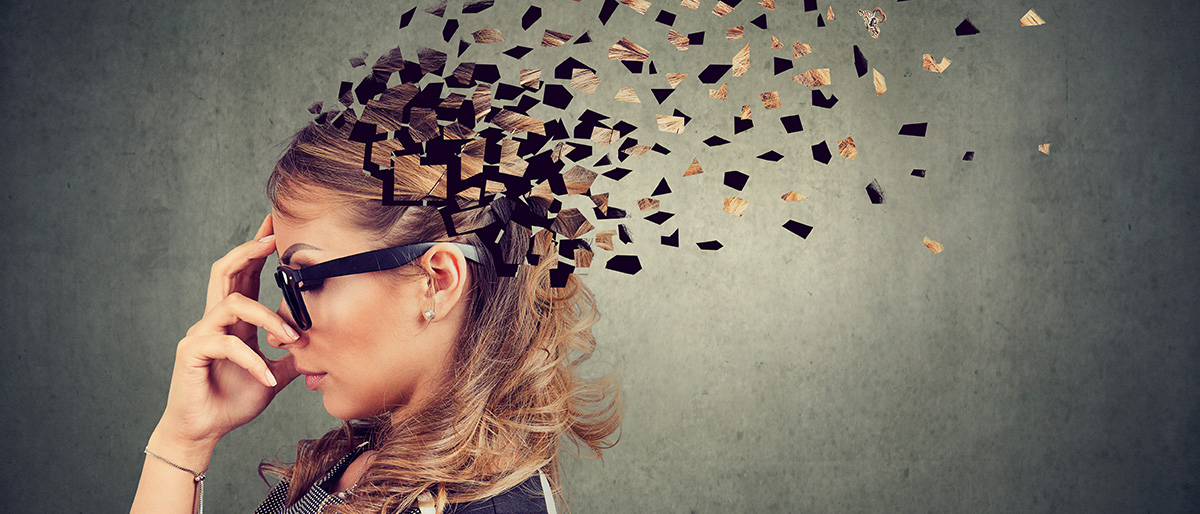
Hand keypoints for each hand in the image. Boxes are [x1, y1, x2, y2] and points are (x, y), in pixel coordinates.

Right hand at [153, 214, 301, 451]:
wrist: (204, 430)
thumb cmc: (233, 401)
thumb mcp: (273, 374)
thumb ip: (291, 358)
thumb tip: (319, 348)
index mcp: (233, 320)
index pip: (243, 274)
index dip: (257, 249)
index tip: (275, 228)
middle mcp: (214, 320)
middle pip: (224, 270)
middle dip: (250, 250)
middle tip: (274, 238)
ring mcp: (201, 334)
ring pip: (233, 303)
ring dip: (268, 317)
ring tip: (292, 339)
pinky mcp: (192, 352)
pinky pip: (226, 343)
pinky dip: (252, 359)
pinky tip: (267, 378)